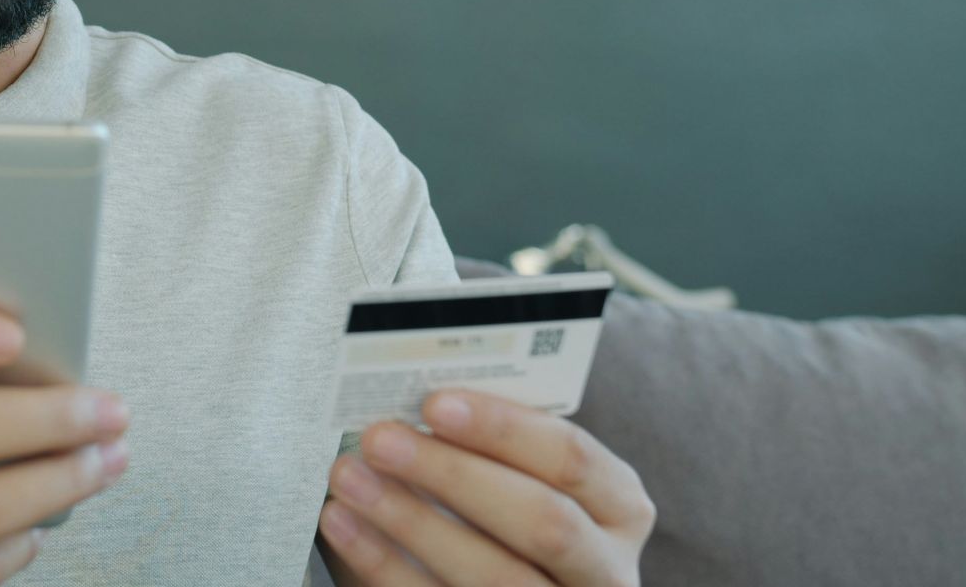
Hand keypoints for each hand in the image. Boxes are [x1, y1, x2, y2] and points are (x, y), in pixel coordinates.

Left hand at [318, 389, 654, 586]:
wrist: (496, 579)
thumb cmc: (508, 511)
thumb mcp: (522, 476)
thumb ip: (491, 442)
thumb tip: (412, 396)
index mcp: (618, 507)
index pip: (572, 458)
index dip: (504, 428)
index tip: (435, 403)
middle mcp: (605, 569)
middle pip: (541, 521)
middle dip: (454, 475)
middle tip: (380, 438)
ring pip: (494, 576)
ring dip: (410, 522)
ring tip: (349, 480)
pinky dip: (386, 565)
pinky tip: (346, 528)